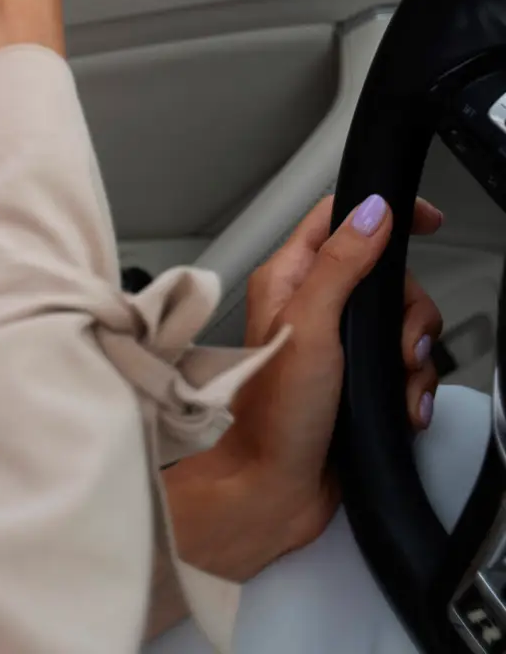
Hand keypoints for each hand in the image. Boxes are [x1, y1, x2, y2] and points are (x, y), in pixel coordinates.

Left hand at [162, 194, 443, 588]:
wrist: (274, 490)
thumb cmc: (273, 413)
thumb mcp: (309, 325)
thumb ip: (341, 264)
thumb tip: (373, 212)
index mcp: (288, 277)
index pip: (339, 218)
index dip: (382, 213)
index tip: (427, 221)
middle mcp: (311, 304)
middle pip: (384, 275)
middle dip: (407, 311)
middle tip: (402, 346)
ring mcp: (335, 343)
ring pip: (399, 323)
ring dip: (414, 355)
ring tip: (399, 384)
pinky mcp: (356, 379)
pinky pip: (402, 365)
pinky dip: (412, 385)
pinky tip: (404, 406)